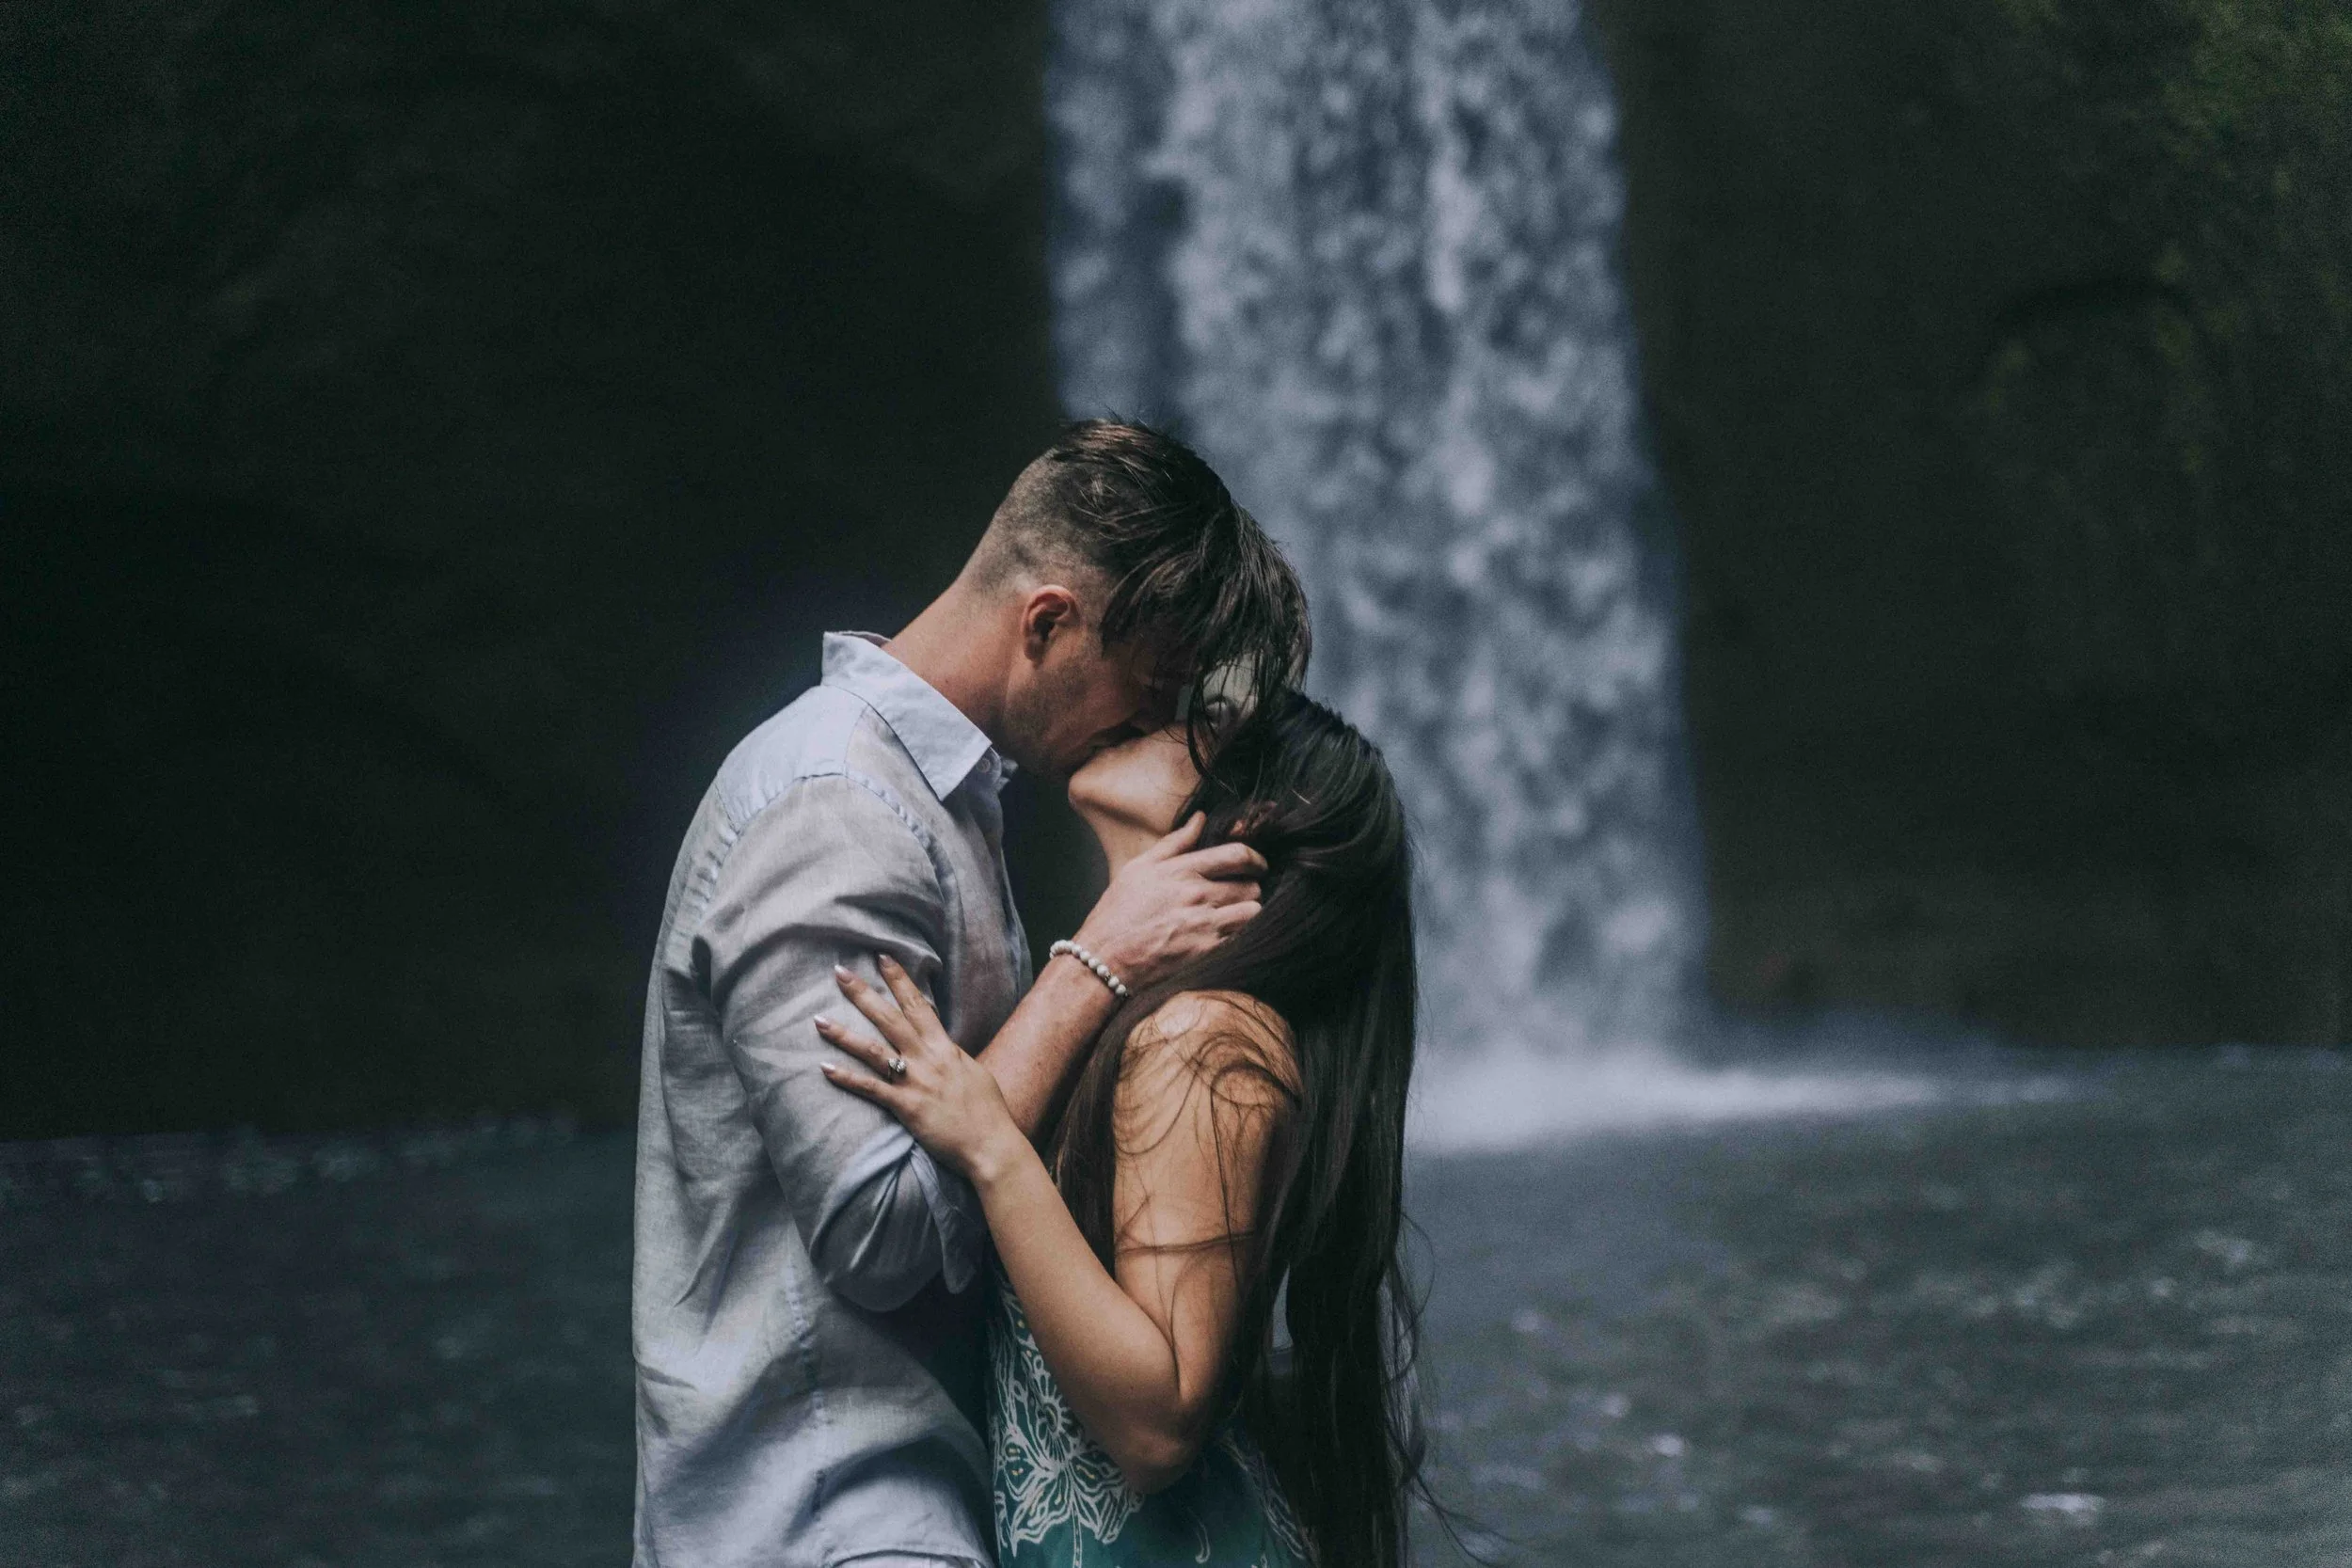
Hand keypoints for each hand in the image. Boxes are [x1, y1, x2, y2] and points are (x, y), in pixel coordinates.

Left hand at [817, 956, 1025, 1183]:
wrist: (990, 1143)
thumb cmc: (987, 1110)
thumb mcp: (972, 1071)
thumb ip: (952, 1056)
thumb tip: (943, 1045)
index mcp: (944, 1047)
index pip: (919, 1005)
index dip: (900, 980)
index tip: (882, 957)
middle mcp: (927, 1058)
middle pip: (890, 1018)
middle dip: (863, 993)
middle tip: (839, 972)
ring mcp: (915, 1081)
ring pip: (873, 1050)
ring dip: (844, 1034)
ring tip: (818, 1020)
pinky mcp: (905, 1106)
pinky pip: (870, 1088)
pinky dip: (846, 1078)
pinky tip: (825, 1068)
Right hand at [1072, 814, 1265, 988]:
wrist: (1106, 957)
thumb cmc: (1119, 911)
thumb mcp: (1140, 867)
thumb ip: (1174, 842)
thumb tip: (1200, 819)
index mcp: (1182, 870)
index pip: (1236, 855)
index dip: (1256, 859)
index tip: (1258, 865)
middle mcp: (1197, 894)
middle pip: (1250, 885)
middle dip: (1251, 886)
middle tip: (1243, 891)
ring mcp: (1204, 923)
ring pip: (1252, 911)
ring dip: (1249, 910)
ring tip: (1237, 913)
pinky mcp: (1206, 950)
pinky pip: (1242, 935)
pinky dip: (1242, 932)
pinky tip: (1230, 932)